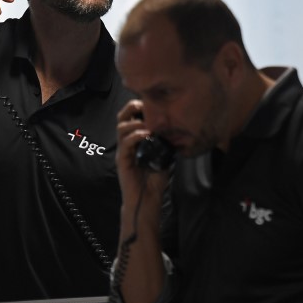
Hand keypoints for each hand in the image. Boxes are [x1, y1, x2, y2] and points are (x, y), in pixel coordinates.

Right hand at [116, 100, 169, 219]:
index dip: (139, 106)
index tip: (153, 103)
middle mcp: (127, 142)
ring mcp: (124, 151)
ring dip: (135, 122)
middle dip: (132, 107)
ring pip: (121, 127)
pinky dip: (135, 136)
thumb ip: (168, 143)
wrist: (148, 199)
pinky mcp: (122, 160)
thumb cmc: (156, 179)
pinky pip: (125, 143)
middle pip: (122, 117)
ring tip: (148, 123)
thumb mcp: (166, 156)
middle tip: (145, 106)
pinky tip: (145, 135)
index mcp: (136, 139)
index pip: (132, 116)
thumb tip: (181, 130)